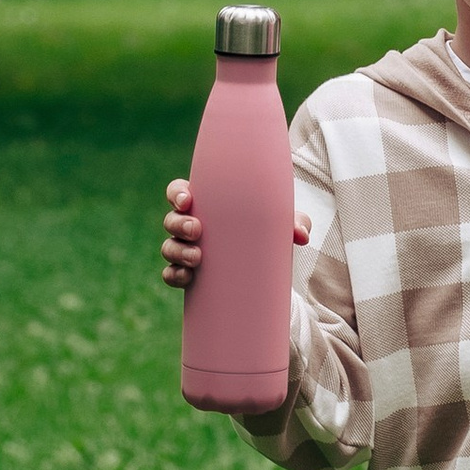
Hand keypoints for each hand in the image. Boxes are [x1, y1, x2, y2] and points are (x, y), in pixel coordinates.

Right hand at [161, 182, 307, 290]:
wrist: (266, 271)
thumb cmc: (267, 235)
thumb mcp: (281, 226)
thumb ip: (294, 223)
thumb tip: (300, 235)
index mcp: (207, 205)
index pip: (180, 192)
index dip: (177, 193)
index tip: (187, 200)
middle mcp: (192, 226)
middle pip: (171, 220)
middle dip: (179, 224)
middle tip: (197, 230)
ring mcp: (187, 250)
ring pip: (169, 247)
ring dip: (178, 251)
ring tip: (197, 258)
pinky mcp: (190, 275)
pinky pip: (171, 275)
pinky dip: (175, 276)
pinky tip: (187, 277)